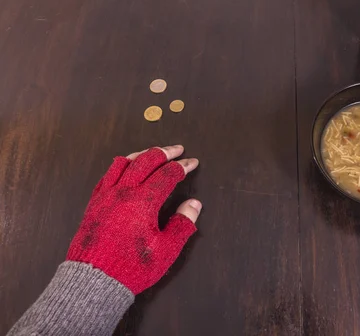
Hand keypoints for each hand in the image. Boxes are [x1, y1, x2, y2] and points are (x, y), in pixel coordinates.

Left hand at [67, 146, 200, 294]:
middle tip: (177, 149)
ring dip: (142, 154)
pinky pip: (107, 174)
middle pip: (146, 160)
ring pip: (124, 162)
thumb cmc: (131, 267)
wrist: (94, 281)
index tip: (192, 163)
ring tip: (153, 153)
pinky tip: (126, 167)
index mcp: (143, 202)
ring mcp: (106, 195)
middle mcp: (123, 192)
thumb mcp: (166, 250)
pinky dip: (121, 165)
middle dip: (165, 152)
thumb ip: (183, 224)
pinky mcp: (94, 202)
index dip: (183, 166)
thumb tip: (194, 205)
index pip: (168, 174)